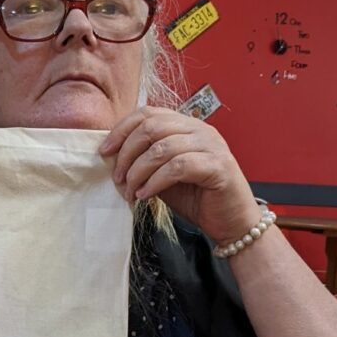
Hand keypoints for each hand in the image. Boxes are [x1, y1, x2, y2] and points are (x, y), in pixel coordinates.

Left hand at [99, 108, 260, 245]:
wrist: (231, 222)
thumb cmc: (197, 199)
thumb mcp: (162, 176)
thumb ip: (144, 162)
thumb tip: (112, 159)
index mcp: (186, 126)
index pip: (148, 113)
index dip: (122, 130)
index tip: (105, 151)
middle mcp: (200, 129)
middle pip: (152, 127)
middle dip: (127, 154)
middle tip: (116, 178)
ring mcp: (211, 145)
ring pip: (162, 148)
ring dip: (138, 171)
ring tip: (131, 191)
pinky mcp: (218, 165)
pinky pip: (178, 167)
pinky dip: (155, 181)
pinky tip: (146, 195)